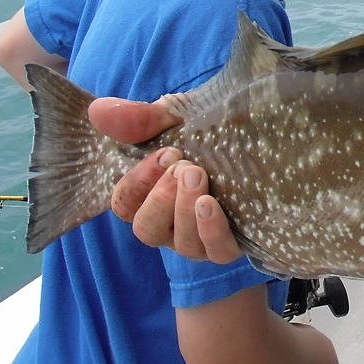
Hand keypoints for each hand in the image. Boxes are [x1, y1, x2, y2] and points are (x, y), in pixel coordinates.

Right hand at [88, 96, 241, 262]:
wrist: (265, 141)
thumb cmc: (208, 133)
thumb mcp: (175, 119)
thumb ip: (139, 119)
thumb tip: (99, 111)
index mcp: (149, 196)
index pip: (124, 204)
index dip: (137, 183)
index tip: (165, 153)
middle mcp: (170, 224)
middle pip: (147, 229)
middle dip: (161, 197)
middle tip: (185, 167)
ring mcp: (200, 238)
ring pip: (182, 244)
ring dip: (185, 209)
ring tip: (199, 177)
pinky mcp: (231, 244)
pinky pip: (216, 252)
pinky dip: (211, 230)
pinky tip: (212, 205)